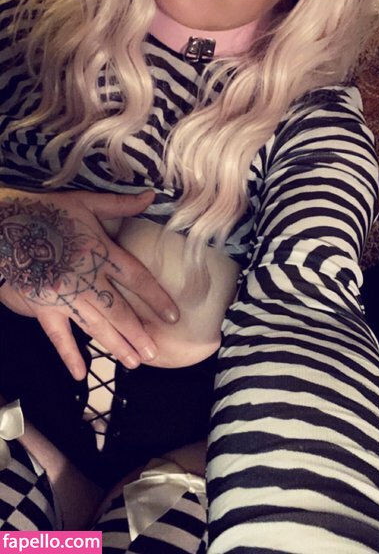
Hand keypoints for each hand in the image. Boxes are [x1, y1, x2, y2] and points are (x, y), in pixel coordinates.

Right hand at [0, 189, 178, 379]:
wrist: (5, 223)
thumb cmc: (46, 210)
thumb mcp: (85, 202)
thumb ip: (120, 204)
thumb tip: (153, 195)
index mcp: (100, 253)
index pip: (137, 278)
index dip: (156, 298)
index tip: (172, 317)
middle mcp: (87, 279)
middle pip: (119, 312)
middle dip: (137, 335)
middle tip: (154, 355)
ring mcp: (64, 296)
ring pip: (96, 326)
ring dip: (115, 345)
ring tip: (133, 363)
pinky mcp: (43, 306)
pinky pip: (58, 335)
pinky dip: (69, 355)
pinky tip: (81, 374)